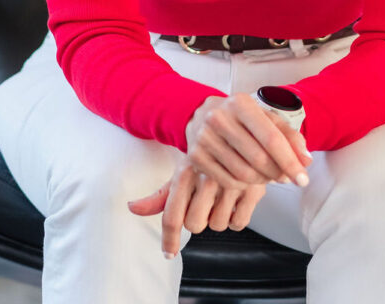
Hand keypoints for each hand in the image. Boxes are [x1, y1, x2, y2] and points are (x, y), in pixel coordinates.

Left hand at [127, 158, 268, 256]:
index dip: (169, 239)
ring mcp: (232, 181)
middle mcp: (208, 175)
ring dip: (217, 216)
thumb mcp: (182, 171)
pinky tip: (234, 199)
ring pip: (217, 225)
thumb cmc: (205, 158)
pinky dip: (235, 217)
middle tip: (203, 202)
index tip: (168, 253)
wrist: (239, 132)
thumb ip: (159, 195)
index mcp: (186, 170)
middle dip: (197, 218)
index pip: (172, 215)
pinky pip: (238, 223)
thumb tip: (131, 208)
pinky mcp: (253, 188)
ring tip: (221, 196)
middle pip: (194, 224)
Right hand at [185, 93, 311, 189]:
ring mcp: (204, 138)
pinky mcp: (195, 157)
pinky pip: (228, 181)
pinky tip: (249, 175)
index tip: (303, 179)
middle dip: (278, 173)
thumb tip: (306, 160)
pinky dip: (244, 184)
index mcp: (240, 103)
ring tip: (267, 175)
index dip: (290, 161)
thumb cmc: (240, 117)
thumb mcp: (264, 117)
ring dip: (262, 180)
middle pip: (258, 158)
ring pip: (244, 173)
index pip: (270, 137)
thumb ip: (288, 135)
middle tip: (286, 177)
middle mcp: (219, 118)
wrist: (201, 114)